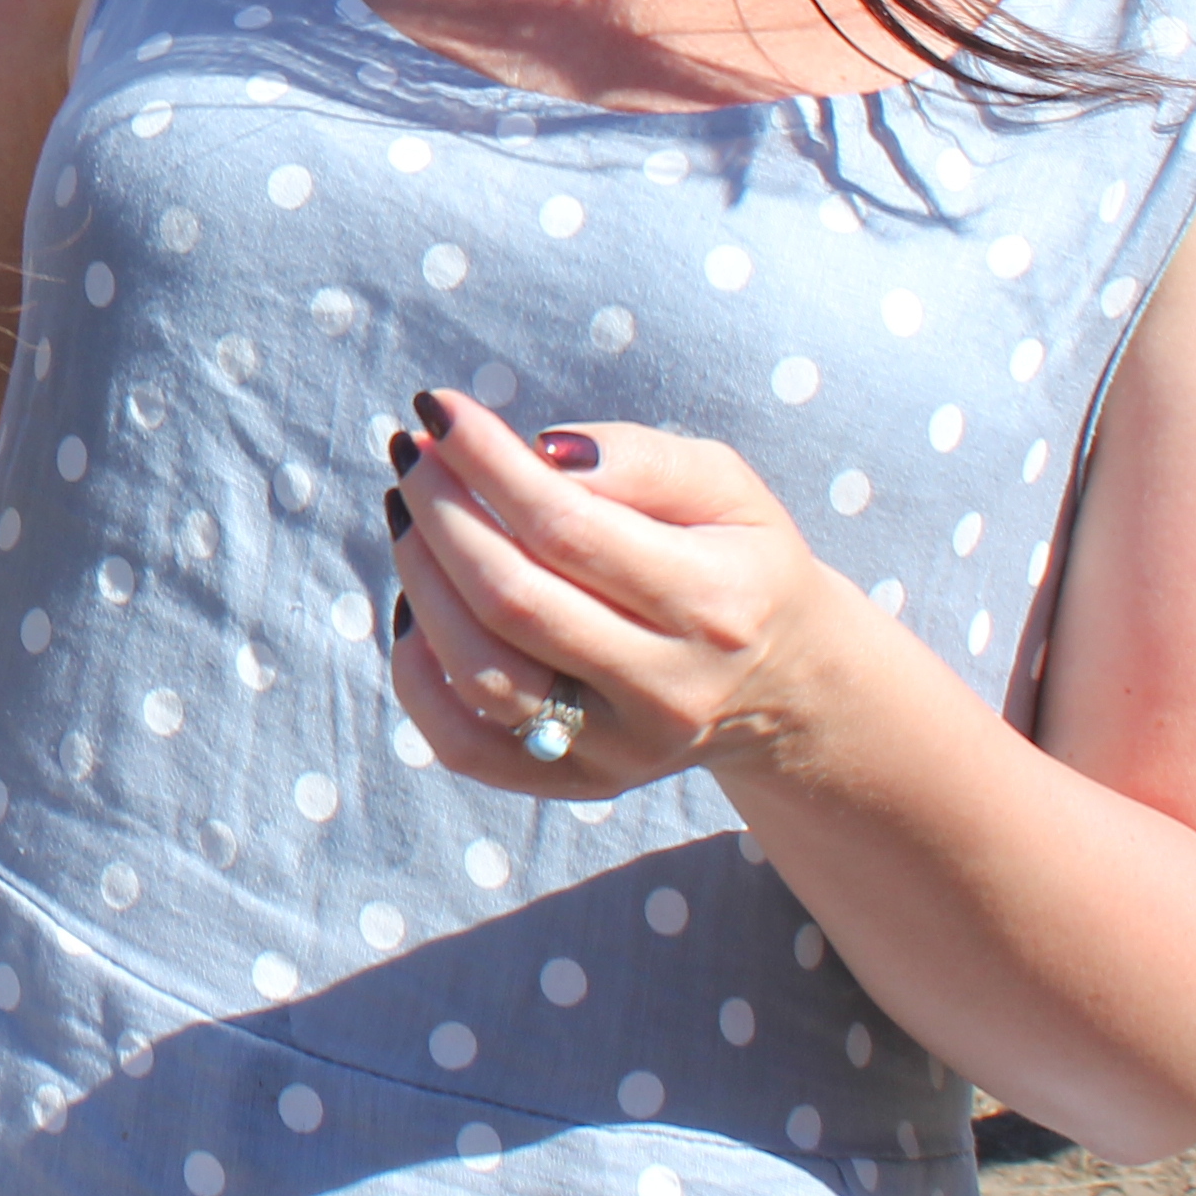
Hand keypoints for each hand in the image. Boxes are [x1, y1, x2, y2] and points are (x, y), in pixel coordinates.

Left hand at [382, 387, 846, 796]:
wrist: (786, 685)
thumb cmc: (739, 561)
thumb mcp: (726, 488)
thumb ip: (641, 459)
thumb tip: (538, 454)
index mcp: (715, 604)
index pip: (568, 528)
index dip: (487, 462)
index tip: (438, 409)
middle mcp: (668, 690)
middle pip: (513, 602)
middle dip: (440, 514)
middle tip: (412, 454)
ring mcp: (620, 751)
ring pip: (481, 675)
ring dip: (420, 582)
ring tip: (408, 514)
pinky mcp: (577, 786)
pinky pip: (465, 744)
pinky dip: (417, 673)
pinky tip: (416, 605)